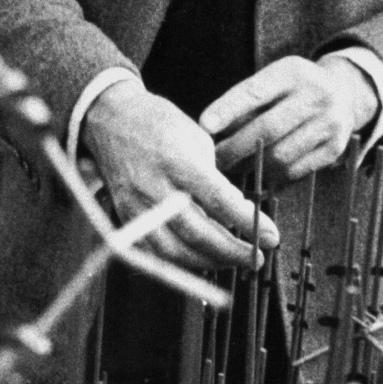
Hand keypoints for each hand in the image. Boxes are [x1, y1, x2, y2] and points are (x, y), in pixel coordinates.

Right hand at [81, 79, 278, 272]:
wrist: (110, 120)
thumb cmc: (159, 124)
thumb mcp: (197, 139)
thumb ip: (215, 180)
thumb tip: (238, 214)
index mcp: (176, 160)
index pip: (218, 200)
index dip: (247, 222)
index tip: (272, 236)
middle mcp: (153, 186)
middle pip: (196, 232)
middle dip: (232, 251)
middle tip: (257, 258)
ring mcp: (135, 205)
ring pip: (173, 251)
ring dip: (208, 263)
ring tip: (232, 262)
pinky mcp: (124, 217)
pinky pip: (152, 253)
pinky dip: (178, 264)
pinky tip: (199, 261)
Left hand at [199, 55, 377, 185]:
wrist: (344, 93)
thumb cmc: (292, 89)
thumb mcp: (274, 80)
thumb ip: (247, 100)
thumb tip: (212, 132)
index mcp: (293, 72)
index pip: (255, 92)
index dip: (227, 110)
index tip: (204, 126)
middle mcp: (316, 95)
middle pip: (267, 129)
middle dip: (234, 148)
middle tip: (213, 159)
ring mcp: (330, 123)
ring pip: (280, 155)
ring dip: (250, 166)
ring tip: (232, 168)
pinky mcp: (335, 148)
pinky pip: (295, 170)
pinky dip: (271, 176)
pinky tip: (258, 174)